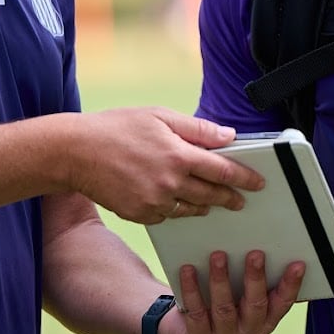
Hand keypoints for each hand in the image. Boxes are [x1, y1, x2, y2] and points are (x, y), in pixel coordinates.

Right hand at [67, 107, 264, 223]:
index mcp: (178, 155)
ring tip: (212, 203)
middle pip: (211, 195)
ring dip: (204, 206)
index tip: (258, 183)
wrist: (74, 152)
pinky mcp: (139, 214)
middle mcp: (170, 182)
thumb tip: (228, 135)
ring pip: (190, 209)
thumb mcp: (159, 117)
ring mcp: (154, 202)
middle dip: (230, 198)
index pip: (223, 170)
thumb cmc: (116, 128)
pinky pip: (167, 216)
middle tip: (240, 200)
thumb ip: (197, 129)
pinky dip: (175, 210)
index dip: (245, 178)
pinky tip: (177, 202)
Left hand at [162, 250, 304, 333]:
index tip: (297, 264)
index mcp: (265, 322)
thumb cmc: (220, 307)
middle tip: (256, 254)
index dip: (291, 285)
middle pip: (255, 306)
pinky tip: (188, 270)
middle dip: (256, 278)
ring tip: (218, 256)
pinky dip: (192, 290)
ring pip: (225, 309)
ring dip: (221, 280)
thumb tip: (257, 245)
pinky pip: (196, 313)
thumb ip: (250, 281)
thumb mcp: (239, 298)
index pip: (283, 303)